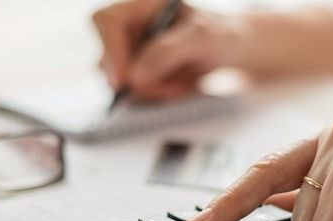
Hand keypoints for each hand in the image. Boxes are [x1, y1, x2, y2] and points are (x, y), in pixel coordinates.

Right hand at [92, 0, 243, 100]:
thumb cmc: (217, 34)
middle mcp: (126, 27)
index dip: (110, 50)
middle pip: (107, 60)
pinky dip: (155, 99)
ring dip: (152, 92)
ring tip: (182, 84)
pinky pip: (133, 96)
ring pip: (120, 84)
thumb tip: (135, 77)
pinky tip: (177, 88)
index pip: (106, 21)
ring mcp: (126, 53)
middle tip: (172, 89)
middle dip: (139, 82)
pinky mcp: (133, 75)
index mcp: (138, 4)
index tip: (124, 82)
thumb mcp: (201, 37)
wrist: (226, 51)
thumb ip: (169, 50)